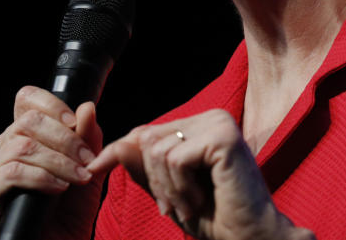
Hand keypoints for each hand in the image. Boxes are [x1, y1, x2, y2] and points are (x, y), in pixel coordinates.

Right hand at [0, 86, 104, 239]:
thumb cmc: (72, 208)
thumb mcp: (89, 167)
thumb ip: (89, 137)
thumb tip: (86, 107)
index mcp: (21, 134)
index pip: (26, 99)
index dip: (52, 105)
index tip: (75, 123)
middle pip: (27, 122)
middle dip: (65, 139)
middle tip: (87, 159)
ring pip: (21, 147)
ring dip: (58, 162)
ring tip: (78, 178)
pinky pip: (11, 173)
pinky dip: (40, 178)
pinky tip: (58, 188)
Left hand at [87, 109, 313, 239]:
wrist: (251, 237)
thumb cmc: (215, 217)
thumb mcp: (170, 192)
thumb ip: (145, 169)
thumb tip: (116, 146)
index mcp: (201, 125)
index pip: (147, 131)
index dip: (120, 151)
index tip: (94, 168)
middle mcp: (212, 117)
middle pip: (148, 139)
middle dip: (154, 181)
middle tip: (176, 207)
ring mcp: (219, 124)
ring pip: (159, 150)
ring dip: (169, 189)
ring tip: (191, 206)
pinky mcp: (223, 138)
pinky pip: (175, 159)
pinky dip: (180, 189)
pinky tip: (200, 201)